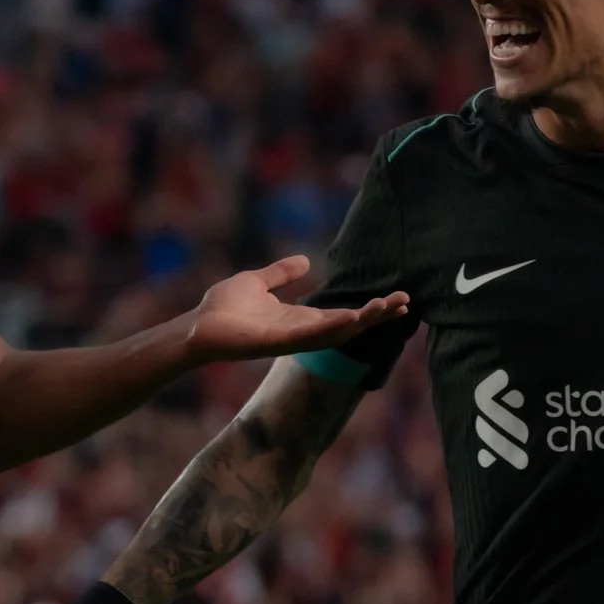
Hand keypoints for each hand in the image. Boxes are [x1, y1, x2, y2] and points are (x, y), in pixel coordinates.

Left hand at [188, 255, 408, 362]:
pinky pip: (311, 335)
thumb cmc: (222, 307)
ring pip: (337, 330)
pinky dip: (333, 326)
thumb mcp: (258, 281)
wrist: (197, 326)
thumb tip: (307, 261)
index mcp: (300, 318)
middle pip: (350, 324)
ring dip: (363, 319)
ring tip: (389, 307)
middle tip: (406, 301)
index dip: (369, 308)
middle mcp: (302, 331)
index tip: (395, 298)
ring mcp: (292, 339)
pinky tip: (353, 317)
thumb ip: (281, 274)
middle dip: (377, 315)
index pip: (344, 314)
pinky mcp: (278, 341)